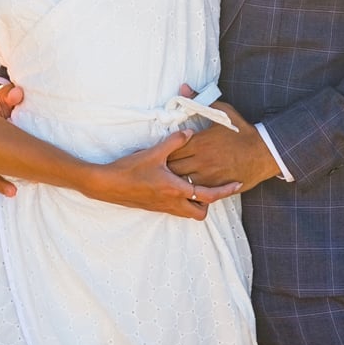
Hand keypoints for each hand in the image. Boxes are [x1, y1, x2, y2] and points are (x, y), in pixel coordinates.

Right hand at [87, 130, 241, 219]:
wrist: (106, 185)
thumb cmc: (129, 170)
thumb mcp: (153, 152)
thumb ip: (174, 142)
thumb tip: (190, 132)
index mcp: (175, 189)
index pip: (208, 195)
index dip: (225, 191)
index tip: (237, 184)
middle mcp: (172, 202)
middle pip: (200, 212)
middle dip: (209, 203)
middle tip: (212, 186)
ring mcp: (163, 207)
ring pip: (188, 213)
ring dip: (195, 202)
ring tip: (196, 184)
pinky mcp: (154, 207)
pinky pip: (176, 209)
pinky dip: (182, 201)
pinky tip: (178, 185)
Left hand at [165, 87, 281, 192]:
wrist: (264, 153)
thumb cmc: (242, 132)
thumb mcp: (223, 112)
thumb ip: (199, 101)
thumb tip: (183, 88)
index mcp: (200, 142)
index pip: (171, 149)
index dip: (165, 150)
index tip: (164, 149)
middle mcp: (201, 161)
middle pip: (172, 168)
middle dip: (167, 166)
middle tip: (164, 164)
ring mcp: (208, 176)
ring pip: (182, 182)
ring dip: (176, 178)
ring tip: (173, 175)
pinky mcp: (216, 187)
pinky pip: (196, 192)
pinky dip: (190, 188)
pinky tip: (188, 184)